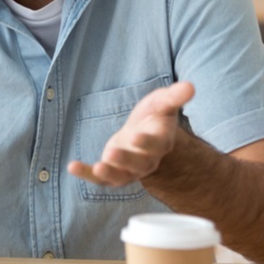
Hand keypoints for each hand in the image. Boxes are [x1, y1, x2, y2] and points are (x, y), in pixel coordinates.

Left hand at [67, 82, 193, 187]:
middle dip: (126, 160)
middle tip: (112, 153)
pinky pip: (100, 178)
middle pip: (138, 163)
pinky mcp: (113, 172)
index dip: (147, 142)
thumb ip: (175, 96)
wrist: (144, 134)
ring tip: (97, 168)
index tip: (137, 137)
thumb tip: (191, 86)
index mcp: (160, 142)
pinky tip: (72, 166)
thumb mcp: (162, 102)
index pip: (155, 144)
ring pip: (121, 175)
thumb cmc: (154, 116)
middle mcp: (146, 160)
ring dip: (108, 173)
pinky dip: (86, 174)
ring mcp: (129, 169)